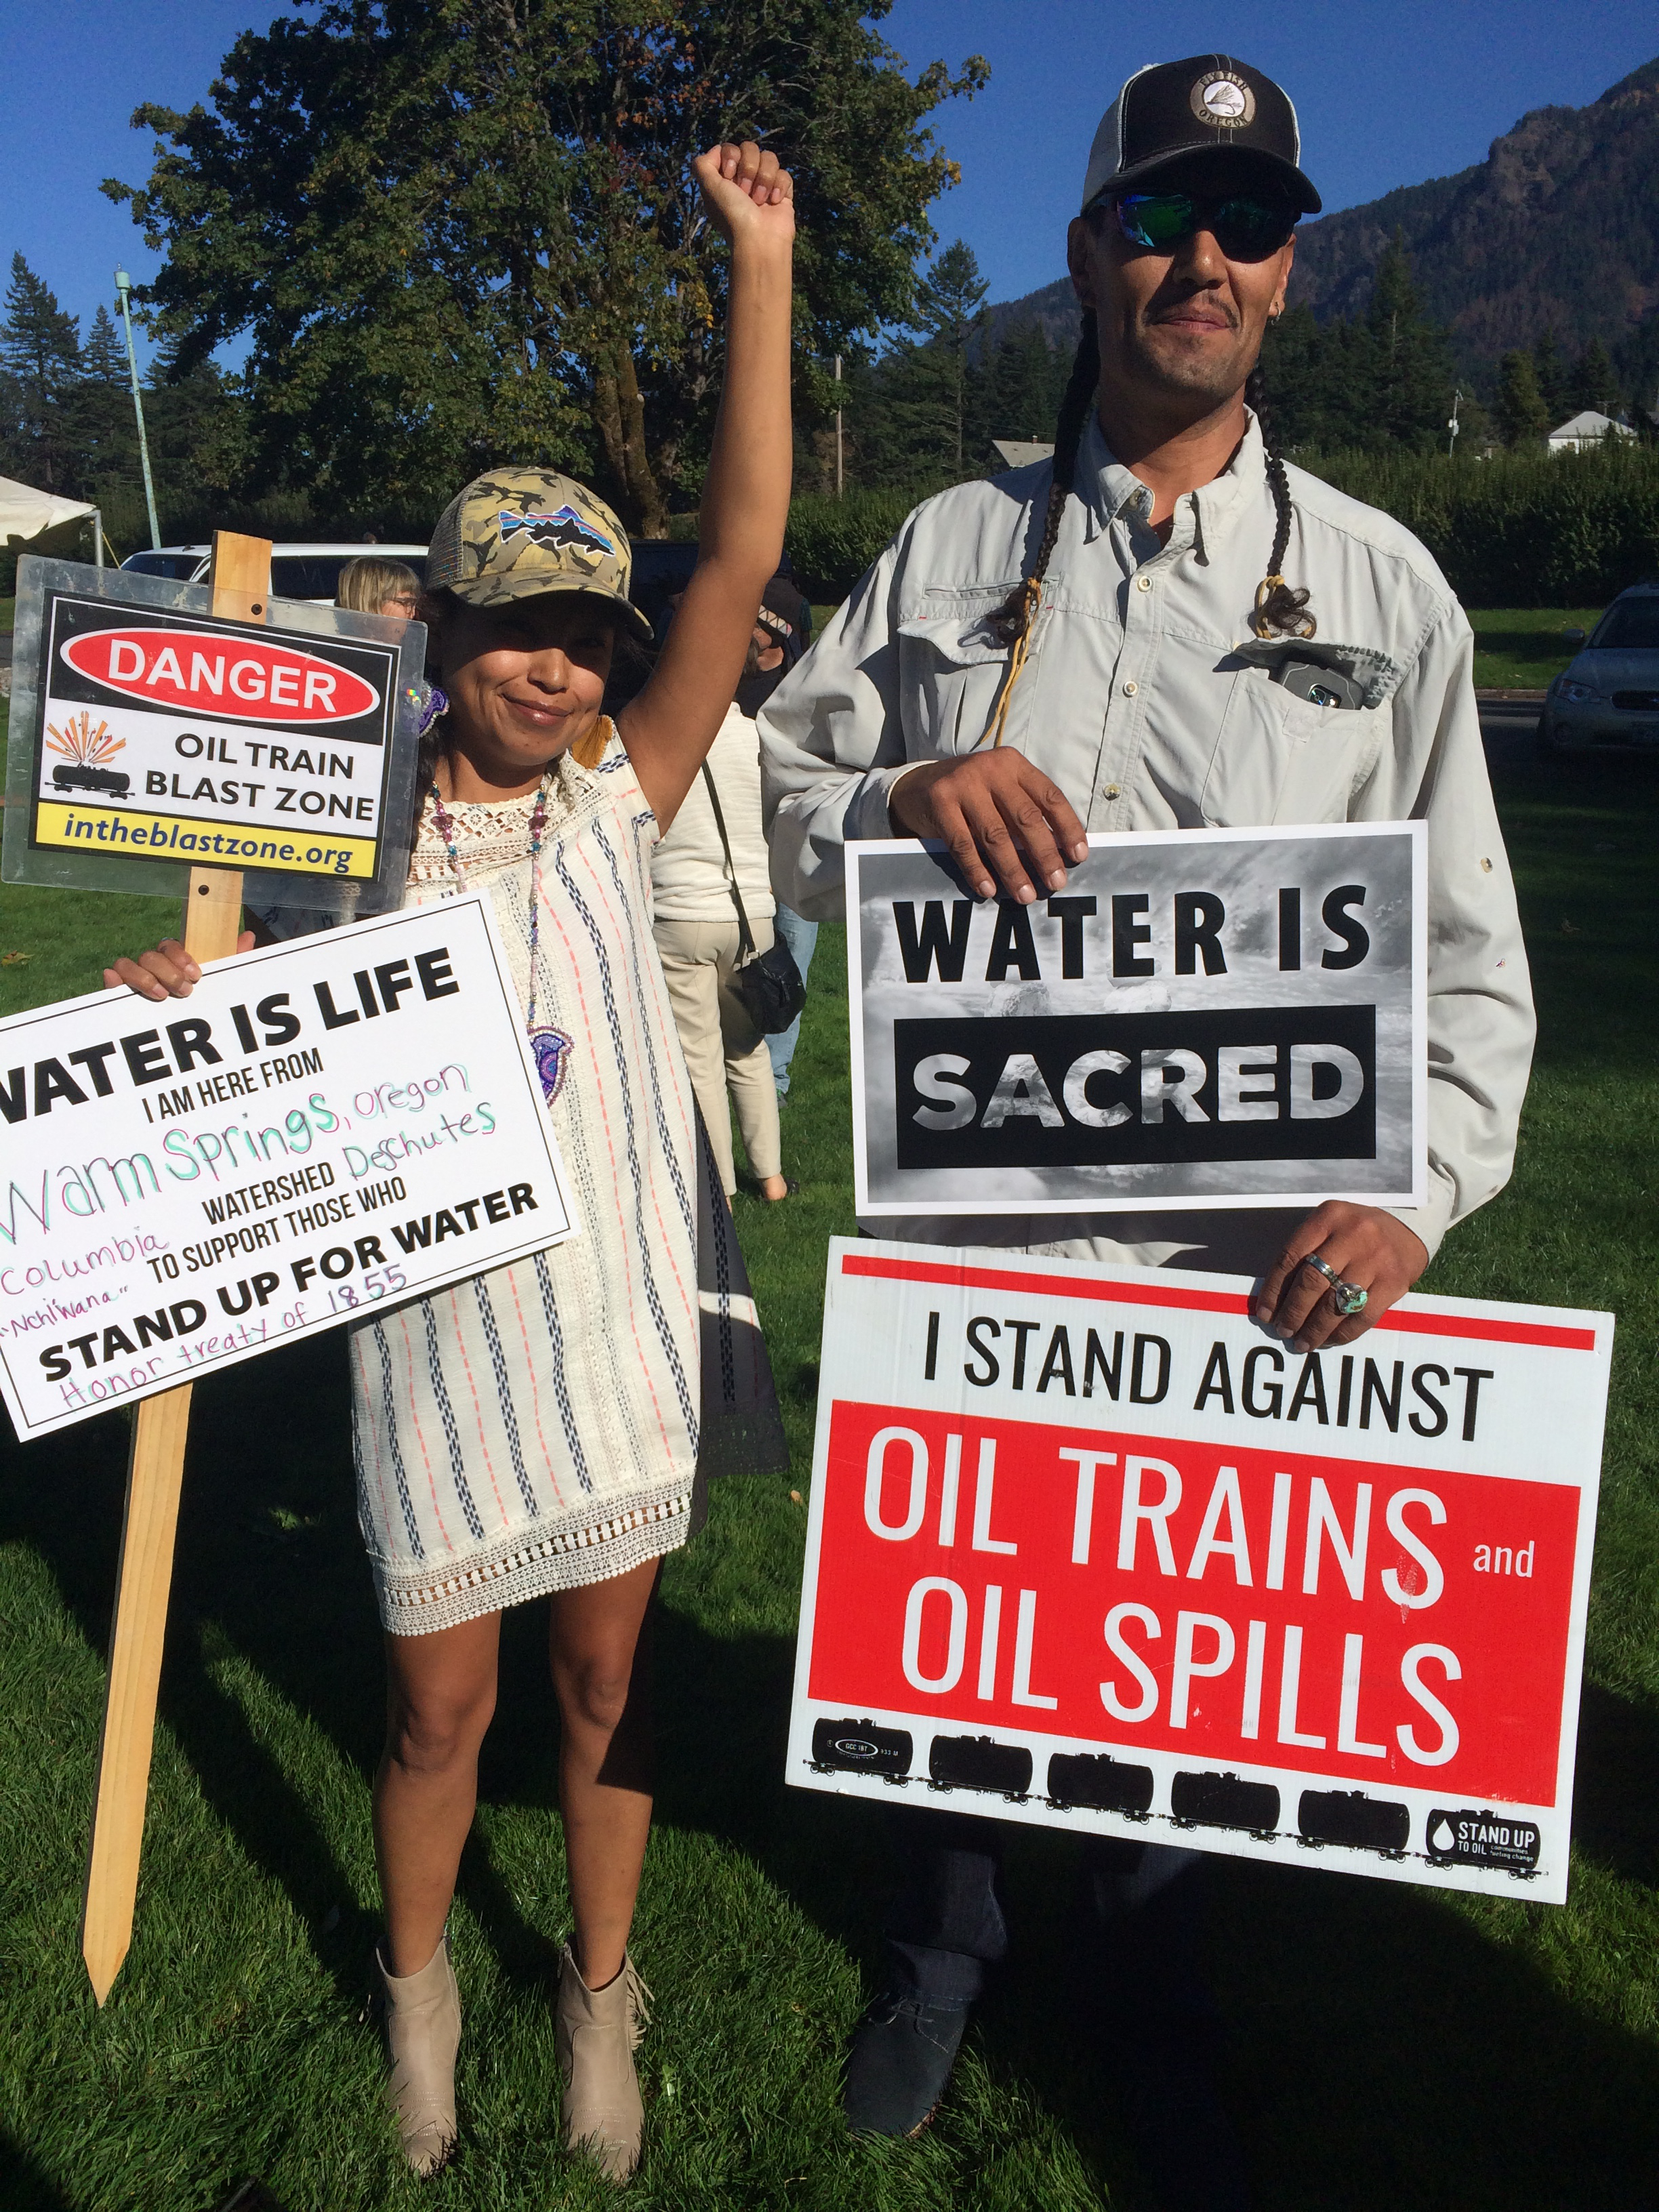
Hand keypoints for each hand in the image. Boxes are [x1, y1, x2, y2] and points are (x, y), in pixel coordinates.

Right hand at [104, 931, 255, 1000]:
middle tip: (185, 992)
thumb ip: (234, 962)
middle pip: (150, 955)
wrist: (189, 1041)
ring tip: (162, 997)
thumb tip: (248, 936)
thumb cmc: (205, 1006)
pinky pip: (110, 981)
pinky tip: (114, 981)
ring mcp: (133, 982)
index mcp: (173, 963)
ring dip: (144, 978)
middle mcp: (151, 970)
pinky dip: (112, 979)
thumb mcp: (222, 986)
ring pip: (127, 964)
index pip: (170, 946)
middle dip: (167, 972)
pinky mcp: (120, 997)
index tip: (196, 974)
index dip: (180, 956)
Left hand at [694, 140, 794, 248]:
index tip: (729, 177)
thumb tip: (716, 151)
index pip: (730, 148)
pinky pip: (784, 174)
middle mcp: (743, 180)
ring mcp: (764, 185)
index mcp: (725, 178)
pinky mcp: (781, 193)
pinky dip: (779, 187)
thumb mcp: (708, 187)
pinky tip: (774, 202)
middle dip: (748, 168)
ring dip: (764, 178)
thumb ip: (702, 164)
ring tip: (759, 201)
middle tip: (745, 192)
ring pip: (769, 158)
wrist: (759, 240)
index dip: (731, 156)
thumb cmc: (733, 215)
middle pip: (750, 148)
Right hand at [888, 751, 1088, 902]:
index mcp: (1014, 764)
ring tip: (1025, 895)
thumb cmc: (971, 794)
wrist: (917, 785)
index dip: (1067, 827)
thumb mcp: (1000, 790)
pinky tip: (988, 889)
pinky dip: (977, 870)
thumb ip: (1026, 810)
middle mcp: (991, 769)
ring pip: (995, 835)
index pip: (1050, 797)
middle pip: (1025, 818)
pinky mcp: (940, 802)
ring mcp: (963, 784)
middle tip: (1056, 883)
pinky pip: (963, 845)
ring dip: (1013, 870)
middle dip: (1044, 854)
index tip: (1079, 856)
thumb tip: (1059, 853)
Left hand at [1254, 1202, 1429, 1352]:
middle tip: (1283, 1331)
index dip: (1274, 1289)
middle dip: (1293, 1312)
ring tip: (1302, 1343)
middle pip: (1312, 1281)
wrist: (1407, 1229)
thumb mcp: (1328, 1227)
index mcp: (1328, 1217)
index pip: (1291, 1257)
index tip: (1264, 1314)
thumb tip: (1275, 1299)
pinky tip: (1329, 1341)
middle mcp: (1353, 1235)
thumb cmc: (1355, 1233)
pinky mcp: (1395, 1282)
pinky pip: (1363, 1316)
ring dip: (1315, 1329)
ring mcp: (1376, 1259)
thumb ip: (1304, 1253)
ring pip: (1336, 1303)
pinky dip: (1343, 1333)